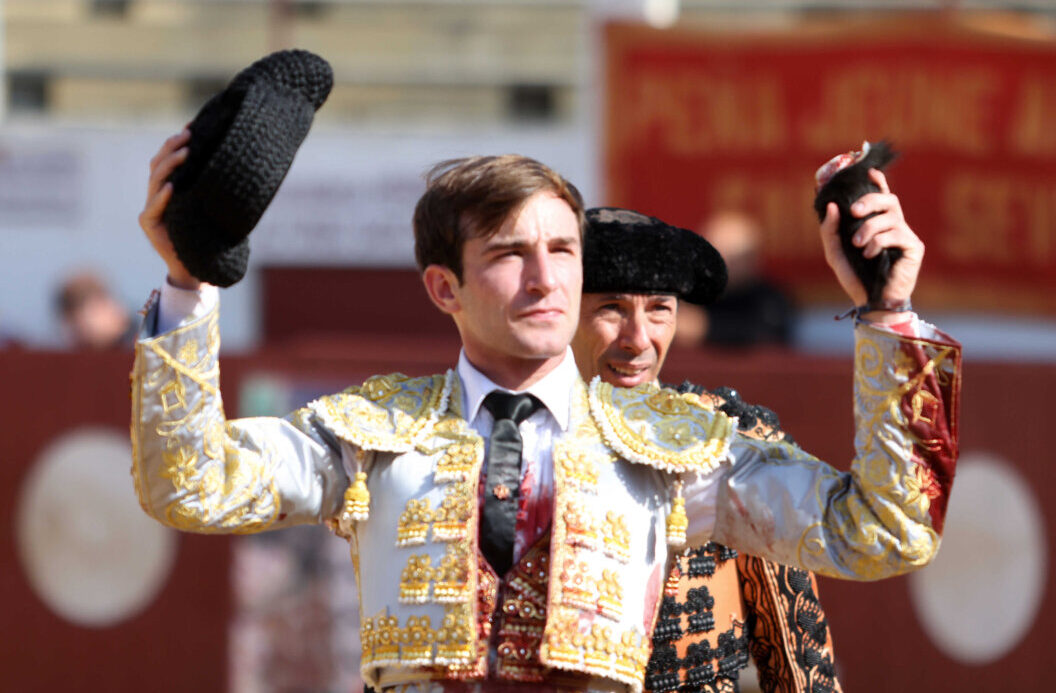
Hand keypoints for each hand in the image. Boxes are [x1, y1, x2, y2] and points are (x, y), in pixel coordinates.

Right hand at [138, 130, 201, 289]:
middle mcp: (157, 195)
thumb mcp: (212, 205)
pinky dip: (162, 197)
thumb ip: (213, 186)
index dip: (177, 142)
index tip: (192, 126)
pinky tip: (172, 187)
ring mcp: (151, 209)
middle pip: (158, 165)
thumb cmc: (207, 234)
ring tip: (185, 153)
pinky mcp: (149, 224)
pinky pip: (153, 208)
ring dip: (170, 165)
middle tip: (189, 135)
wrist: (198, 266)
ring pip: (155, 180)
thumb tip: (235, 161)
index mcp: (171, 188)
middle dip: (172, 147)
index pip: (169, 160)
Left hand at [819, 169, 923, 321]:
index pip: (881, 197)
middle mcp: (894, 226)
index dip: (878, 182)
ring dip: (869, 228)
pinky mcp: (914, 248)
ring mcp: (906, 236)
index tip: (870, 171)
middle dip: (870, 200)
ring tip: (858, 244)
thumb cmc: (855, 277)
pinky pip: (897, 233)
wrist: (870, 302)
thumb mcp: (835, 252)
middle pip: (889, 199)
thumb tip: (832, 206)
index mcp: (877, 224)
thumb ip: (830, 230)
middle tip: (854, 210)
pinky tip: (869, 254)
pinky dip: (879, 241)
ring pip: (891, 216)